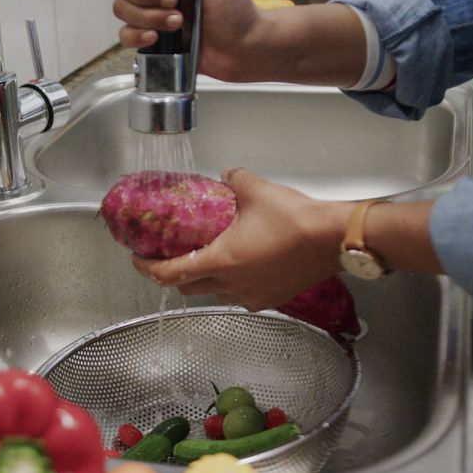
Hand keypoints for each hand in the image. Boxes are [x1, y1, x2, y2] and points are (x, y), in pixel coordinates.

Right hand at [111, 0, 259, 80]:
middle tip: (175, 0)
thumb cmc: (236, 5)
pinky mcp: (149, 35)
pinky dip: (138, 35)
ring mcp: (150, 9)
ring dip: (149, 16)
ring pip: (120, 6)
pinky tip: (159, 36)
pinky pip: (124, 33)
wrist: (242, 47)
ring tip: (178, 21)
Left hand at [132, 169, 352, 309]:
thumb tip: (225, 173)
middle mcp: (232, 285)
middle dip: (174, 275)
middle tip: (168, 257)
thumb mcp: (255, 189)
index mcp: (221, 262)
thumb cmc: (294, 218)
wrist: (333, 240)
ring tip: (207, 258)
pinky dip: (232, 283)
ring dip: (205, 280)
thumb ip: (233, 179)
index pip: (171, 274)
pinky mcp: (272, 299)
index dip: (148, 268)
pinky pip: (242, 295)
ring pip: (216, 293)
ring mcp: (253, 296)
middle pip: (189, 288)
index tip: (139, 259)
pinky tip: (241, 266)